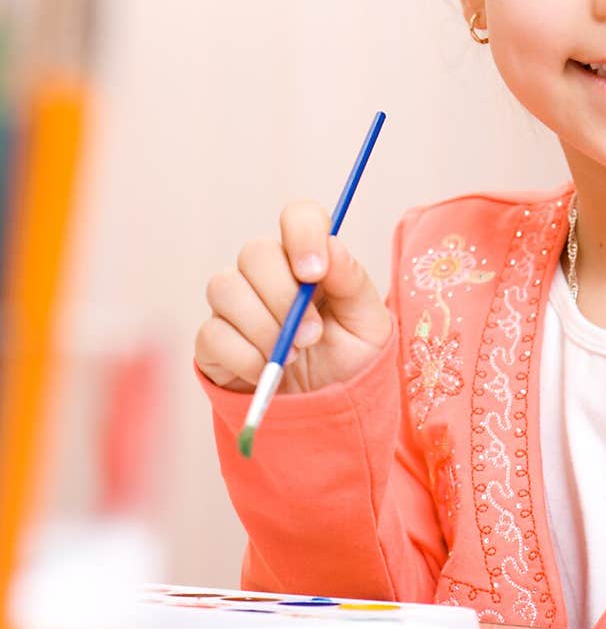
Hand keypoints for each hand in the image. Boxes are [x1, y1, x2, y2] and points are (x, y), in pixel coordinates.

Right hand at [195, 200, 392, 394]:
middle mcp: (267, 274)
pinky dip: (246, 358)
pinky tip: (268, 373)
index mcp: (309, 260)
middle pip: (255, 252)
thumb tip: (332, 246)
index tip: (313, 273)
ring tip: (294, 357)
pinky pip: (213, 334)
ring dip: (264, 328)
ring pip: (225, 288)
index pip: (298, 216)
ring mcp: (235, 304)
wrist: (327, 411)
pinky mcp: (213, 340)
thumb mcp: (369, 325)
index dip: (302, 235)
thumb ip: (353, 282)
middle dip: (283, 297)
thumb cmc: (350, 360)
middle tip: (312, 336)